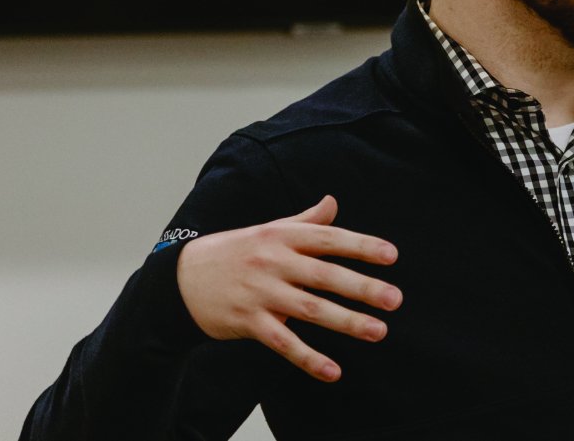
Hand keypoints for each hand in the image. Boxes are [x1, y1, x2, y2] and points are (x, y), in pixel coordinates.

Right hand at [176, 195, 402, 381]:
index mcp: (281, 237)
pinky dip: (308, 358)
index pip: (328, 239)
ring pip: (310, 309)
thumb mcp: (267, 230)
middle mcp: (273, 263)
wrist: (178, 280)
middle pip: (325, 276)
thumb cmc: (233, 252)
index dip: (361, 246)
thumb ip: (304, 221)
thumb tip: (334, 202)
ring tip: (379, 331)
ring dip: (346, 322)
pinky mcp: (248, 322)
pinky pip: (283, 342)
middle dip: (362, 288)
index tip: (392, 256)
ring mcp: (261, 293)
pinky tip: (333, 371)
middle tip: (395, 300)